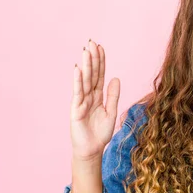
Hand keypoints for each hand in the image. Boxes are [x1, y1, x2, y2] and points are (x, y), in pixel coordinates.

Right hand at [70, 39, 119, 159]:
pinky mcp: (76, 109)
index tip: (101, 47)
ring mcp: (81, 101)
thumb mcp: (111, 111)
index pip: (99, 75)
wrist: (92, 149)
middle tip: (92, 42)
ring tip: (86, 51)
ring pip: (85, 80)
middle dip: (92, 58)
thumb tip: (116, 78)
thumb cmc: (100, 133)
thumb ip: (113, 95)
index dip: (100, 61)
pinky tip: (78, 69)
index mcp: (98, 96)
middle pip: (91, 73)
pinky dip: (78, 81)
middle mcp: (88, 96)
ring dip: (86, 65)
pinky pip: (77, 92)